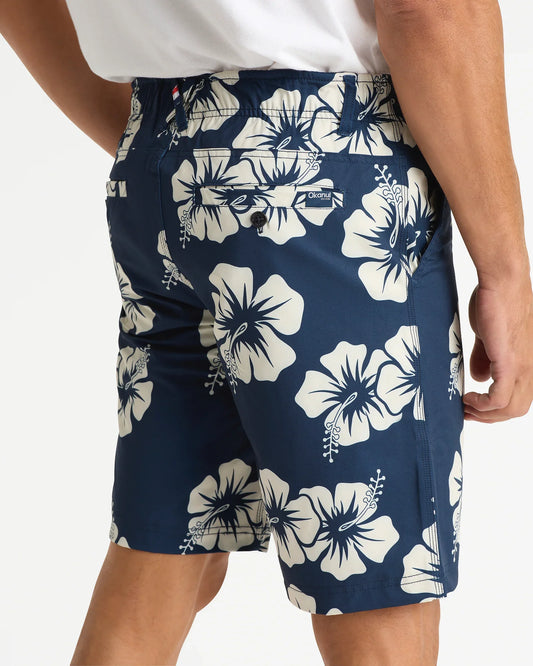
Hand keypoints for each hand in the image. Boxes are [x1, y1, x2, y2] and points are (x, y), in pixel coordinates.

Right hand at [463, 278, 532, 421]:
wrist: (503, 282)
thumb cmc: (496, 301)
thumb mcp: (489, 337)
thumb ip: (484, 358)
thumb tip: (479, 378)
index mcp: (527, 363)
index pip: (518, 399)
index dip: (495, 409)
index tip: (471, 406)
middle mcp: (531, 368)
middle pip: (516, 409)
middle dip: (489, 417)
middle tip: (466, 411)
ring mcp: (523, 366)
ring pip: (511, 408)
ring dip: (485, 414)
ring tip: (464, 405)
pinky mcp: (510, 362)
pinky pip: (500, 398)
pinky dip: (482, 405)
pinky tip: (468, 397)